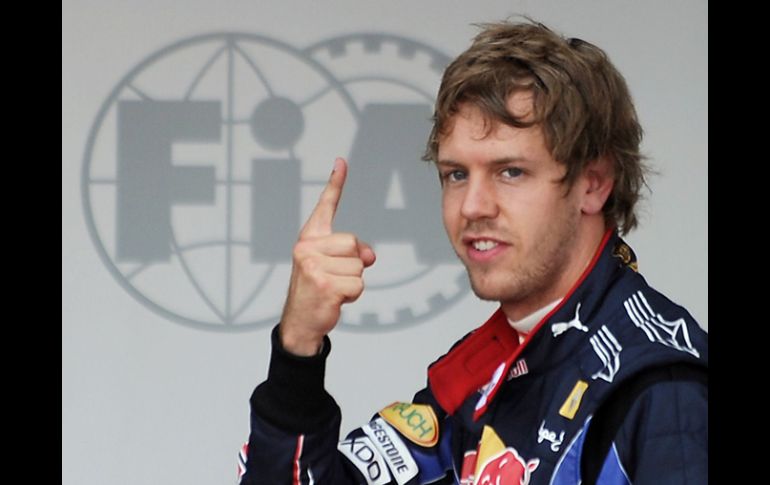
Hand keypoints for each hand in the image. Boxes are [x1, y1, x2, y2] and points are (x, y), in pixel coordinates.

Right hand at [279, 158, 375, 355]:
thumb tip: (369, 255)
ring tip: (333, 289)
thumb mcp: (333, 266)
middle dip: (353, 264)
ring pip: (359, 266)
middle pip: (354, 243)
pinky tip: (335, 299)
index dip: (336, 183)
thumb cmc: (317, 290)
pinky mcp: (324, 284)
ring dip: (353, 282)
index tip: (342, 162)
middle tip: (334, 277)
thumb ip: (352, 253)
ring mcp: (314, 266)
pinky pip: (358, 284)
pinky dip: (353, 295)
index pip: (326, 206)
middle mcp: (307, 248)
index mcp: (309, 238)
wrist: (300, 322)